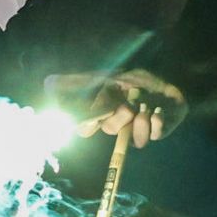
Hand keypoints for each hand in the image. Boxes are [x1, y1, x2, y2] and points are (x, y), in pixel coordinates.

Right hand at [48, 70, 185, 148]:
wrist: (168, 80)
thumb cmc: (136, 78)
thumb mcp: (108, 76)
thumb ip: (78, 82)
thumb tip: (48, 82)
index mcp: (104, 112)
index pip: (85, 126)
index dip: (87, 123)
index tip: (93, 116)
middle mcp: (119, 122)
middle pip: (110, 130)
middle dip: (118, 118)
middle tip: (127, 106)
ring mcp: (139, 128)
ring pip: (135, 140)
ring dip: (140, 123)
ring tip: (147, 108)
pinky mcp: (159, 130)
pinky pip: (156, 136)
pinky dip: (157, 124)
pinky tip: (158, 112)